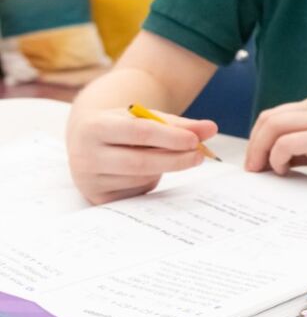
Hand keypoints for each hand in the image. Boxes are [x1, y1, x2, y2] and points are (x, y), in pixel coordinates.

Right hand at [66, 106, 215, 204]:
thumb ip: (179, 124)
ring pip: (141, 178)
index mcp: (94, 127)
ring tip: (165, 157)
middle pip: (140, 162)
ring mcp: (88, 180)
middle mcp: (85, 156)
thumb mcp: (145, 118)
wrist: (87, 140)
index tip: (195, 141)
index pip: (139, 132)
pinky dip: (151, 180)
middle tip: (199, 156)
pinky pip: (136, 192)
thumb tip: (211, 129)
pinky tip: (148, 171)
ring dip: (163, 169)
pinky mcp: (97, 198)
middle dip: (175, 159)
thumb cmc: (122, 127)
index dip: (170, 137)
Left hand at [244, 95, 306, 182]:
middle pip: (268, 119)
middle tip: (253, 167)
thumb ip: (304, 147)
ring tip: (262, 170)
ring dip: (260, 151)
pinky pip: (285, 143)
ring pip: (272, 127)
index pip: (275, 115)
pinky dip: (277, 158)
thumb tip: (277, 160)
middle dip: (254, 144)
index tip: (258, 159)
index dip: (259, 138)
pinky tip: (284, 170)